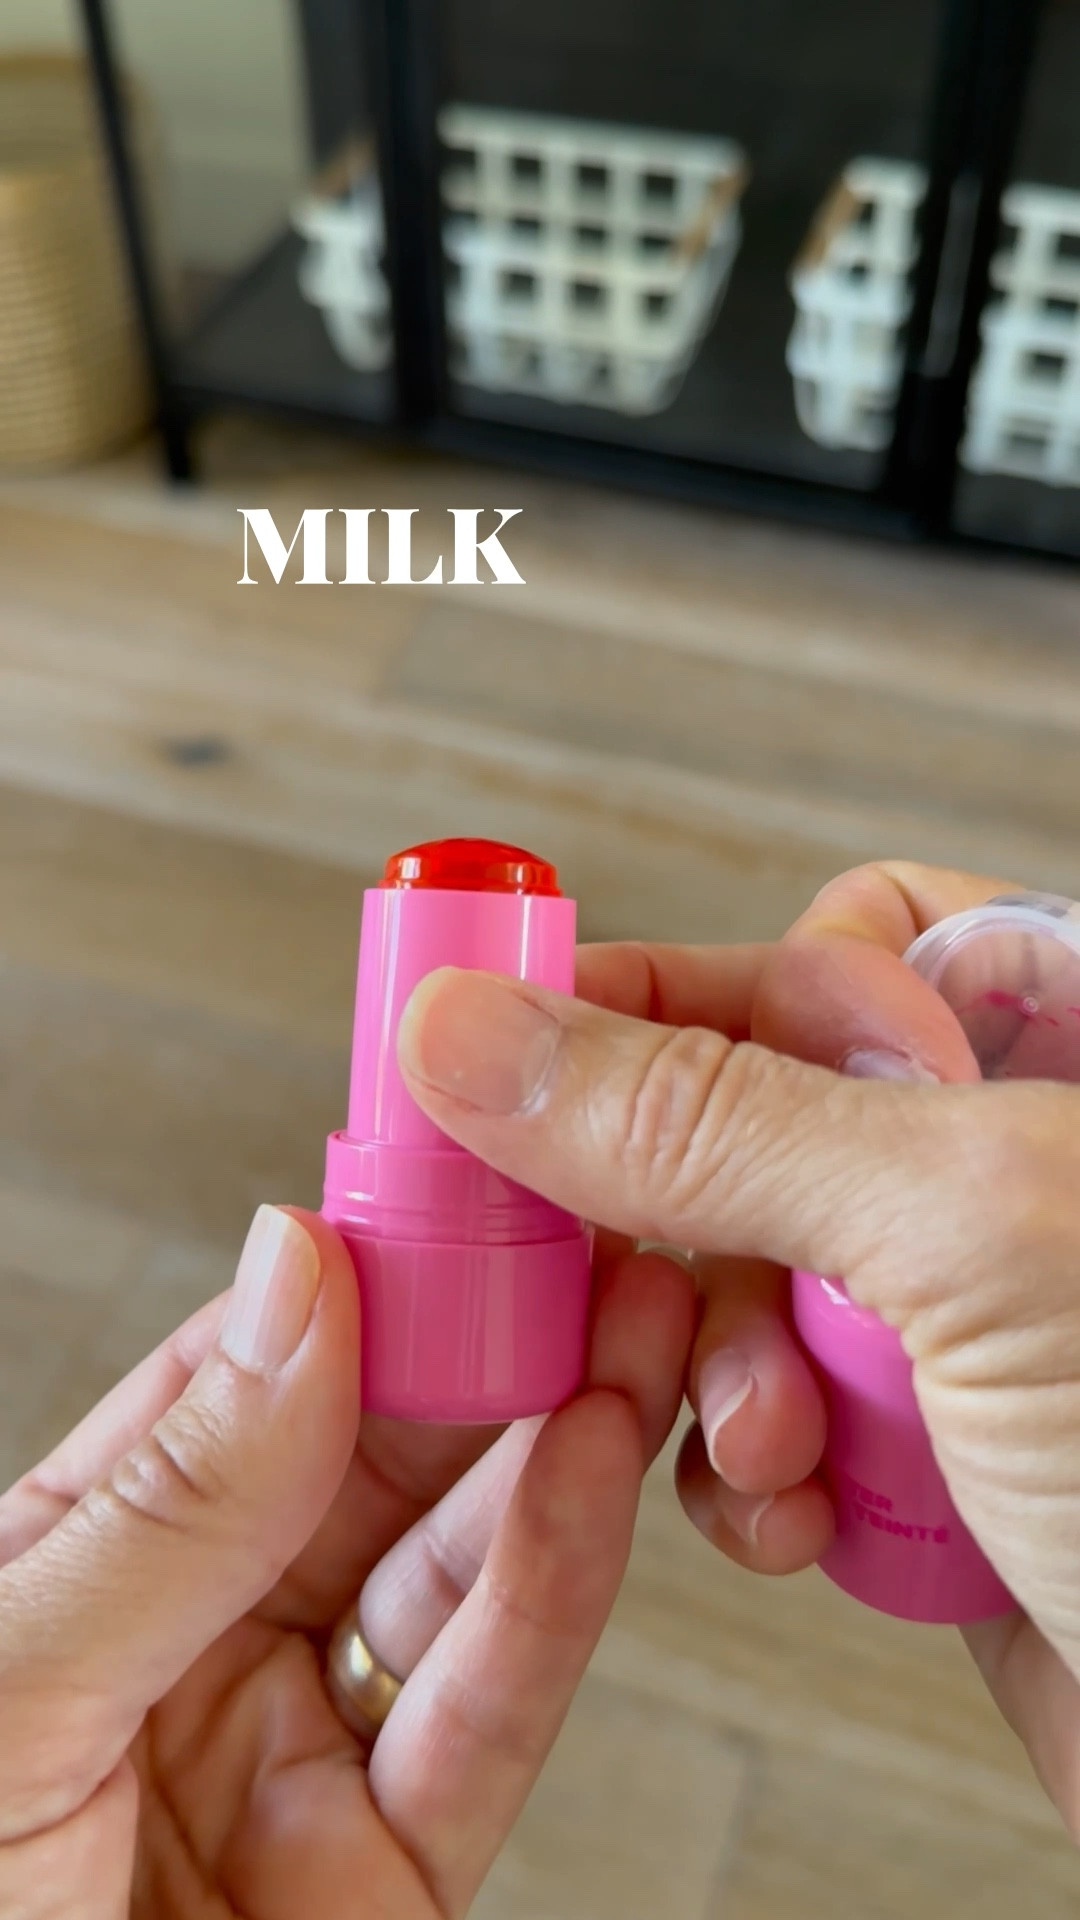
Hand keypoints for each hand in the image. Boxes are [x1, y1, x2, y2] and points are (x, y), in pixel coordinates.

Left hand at [0, 1206, 693, 1917]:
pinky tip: (594, 1474)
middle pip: (374, 1460)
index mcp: (81, 1567)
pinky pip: (484, 1717)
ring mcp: (297, 1755)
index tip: (455, 1184)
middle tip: (584, 1236)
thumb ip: (172, 1495)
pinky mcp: (388, 1881)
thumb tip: (290, 1279)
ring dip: (553, 1443)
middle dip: (487, 1344)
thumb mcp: (11, 1690)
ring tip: (632, 1326)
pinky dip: (552, 1591)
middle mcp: (198, 1646)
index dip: (356, 1276)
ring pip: (455, 1572)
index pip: (242, 1380)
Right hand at [394, 873, 1079, 1834]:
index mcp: (1067, 1040)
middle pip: (748, 1123)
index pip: (822, 949)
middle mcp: (1013, 1167)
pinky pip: (766, 1423)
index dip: (663, 992)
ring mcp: (966, 1314)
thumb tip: (479, 1033)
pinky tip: (799, 1515)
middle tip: (629, 1276)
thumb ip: (707, 1118)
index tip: (508, 1049)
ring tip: (776, 1438)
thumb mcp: (965, 1228)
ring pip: (738, 1286)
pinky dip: (757, 1477)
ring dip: (720, 1373)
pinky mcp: (927, 1450)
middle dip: (684, 1226)